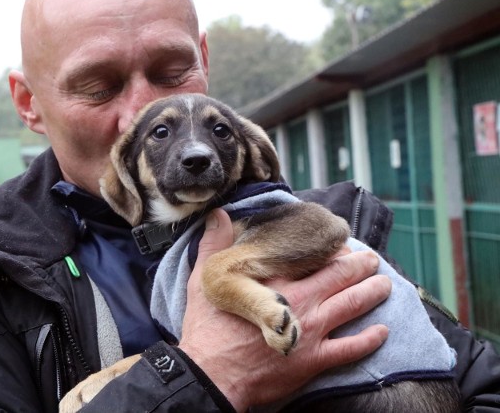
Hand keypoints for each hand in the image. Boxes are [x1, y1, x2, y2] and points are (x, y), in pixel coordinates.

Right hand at [178, 209, 391, 411]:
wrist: (212, 374)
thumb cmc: (207, 328)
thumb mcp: (204, 280)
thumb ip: (213, 245)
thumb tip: (217, 215)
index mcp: (276, 280)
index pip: (313, 257)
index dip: (332, 249)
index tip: (342, 243)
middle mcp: (299, 301)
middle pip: (339, 277)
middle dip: (360, 266)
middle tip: (372, 259)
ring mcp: (310, 331)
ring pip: (351, 306)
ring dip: (371, 294)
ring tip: (385, 285)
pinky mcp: (313, 360)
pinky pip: (350, 349)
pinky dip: (369, 340)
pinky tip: (382, 332)